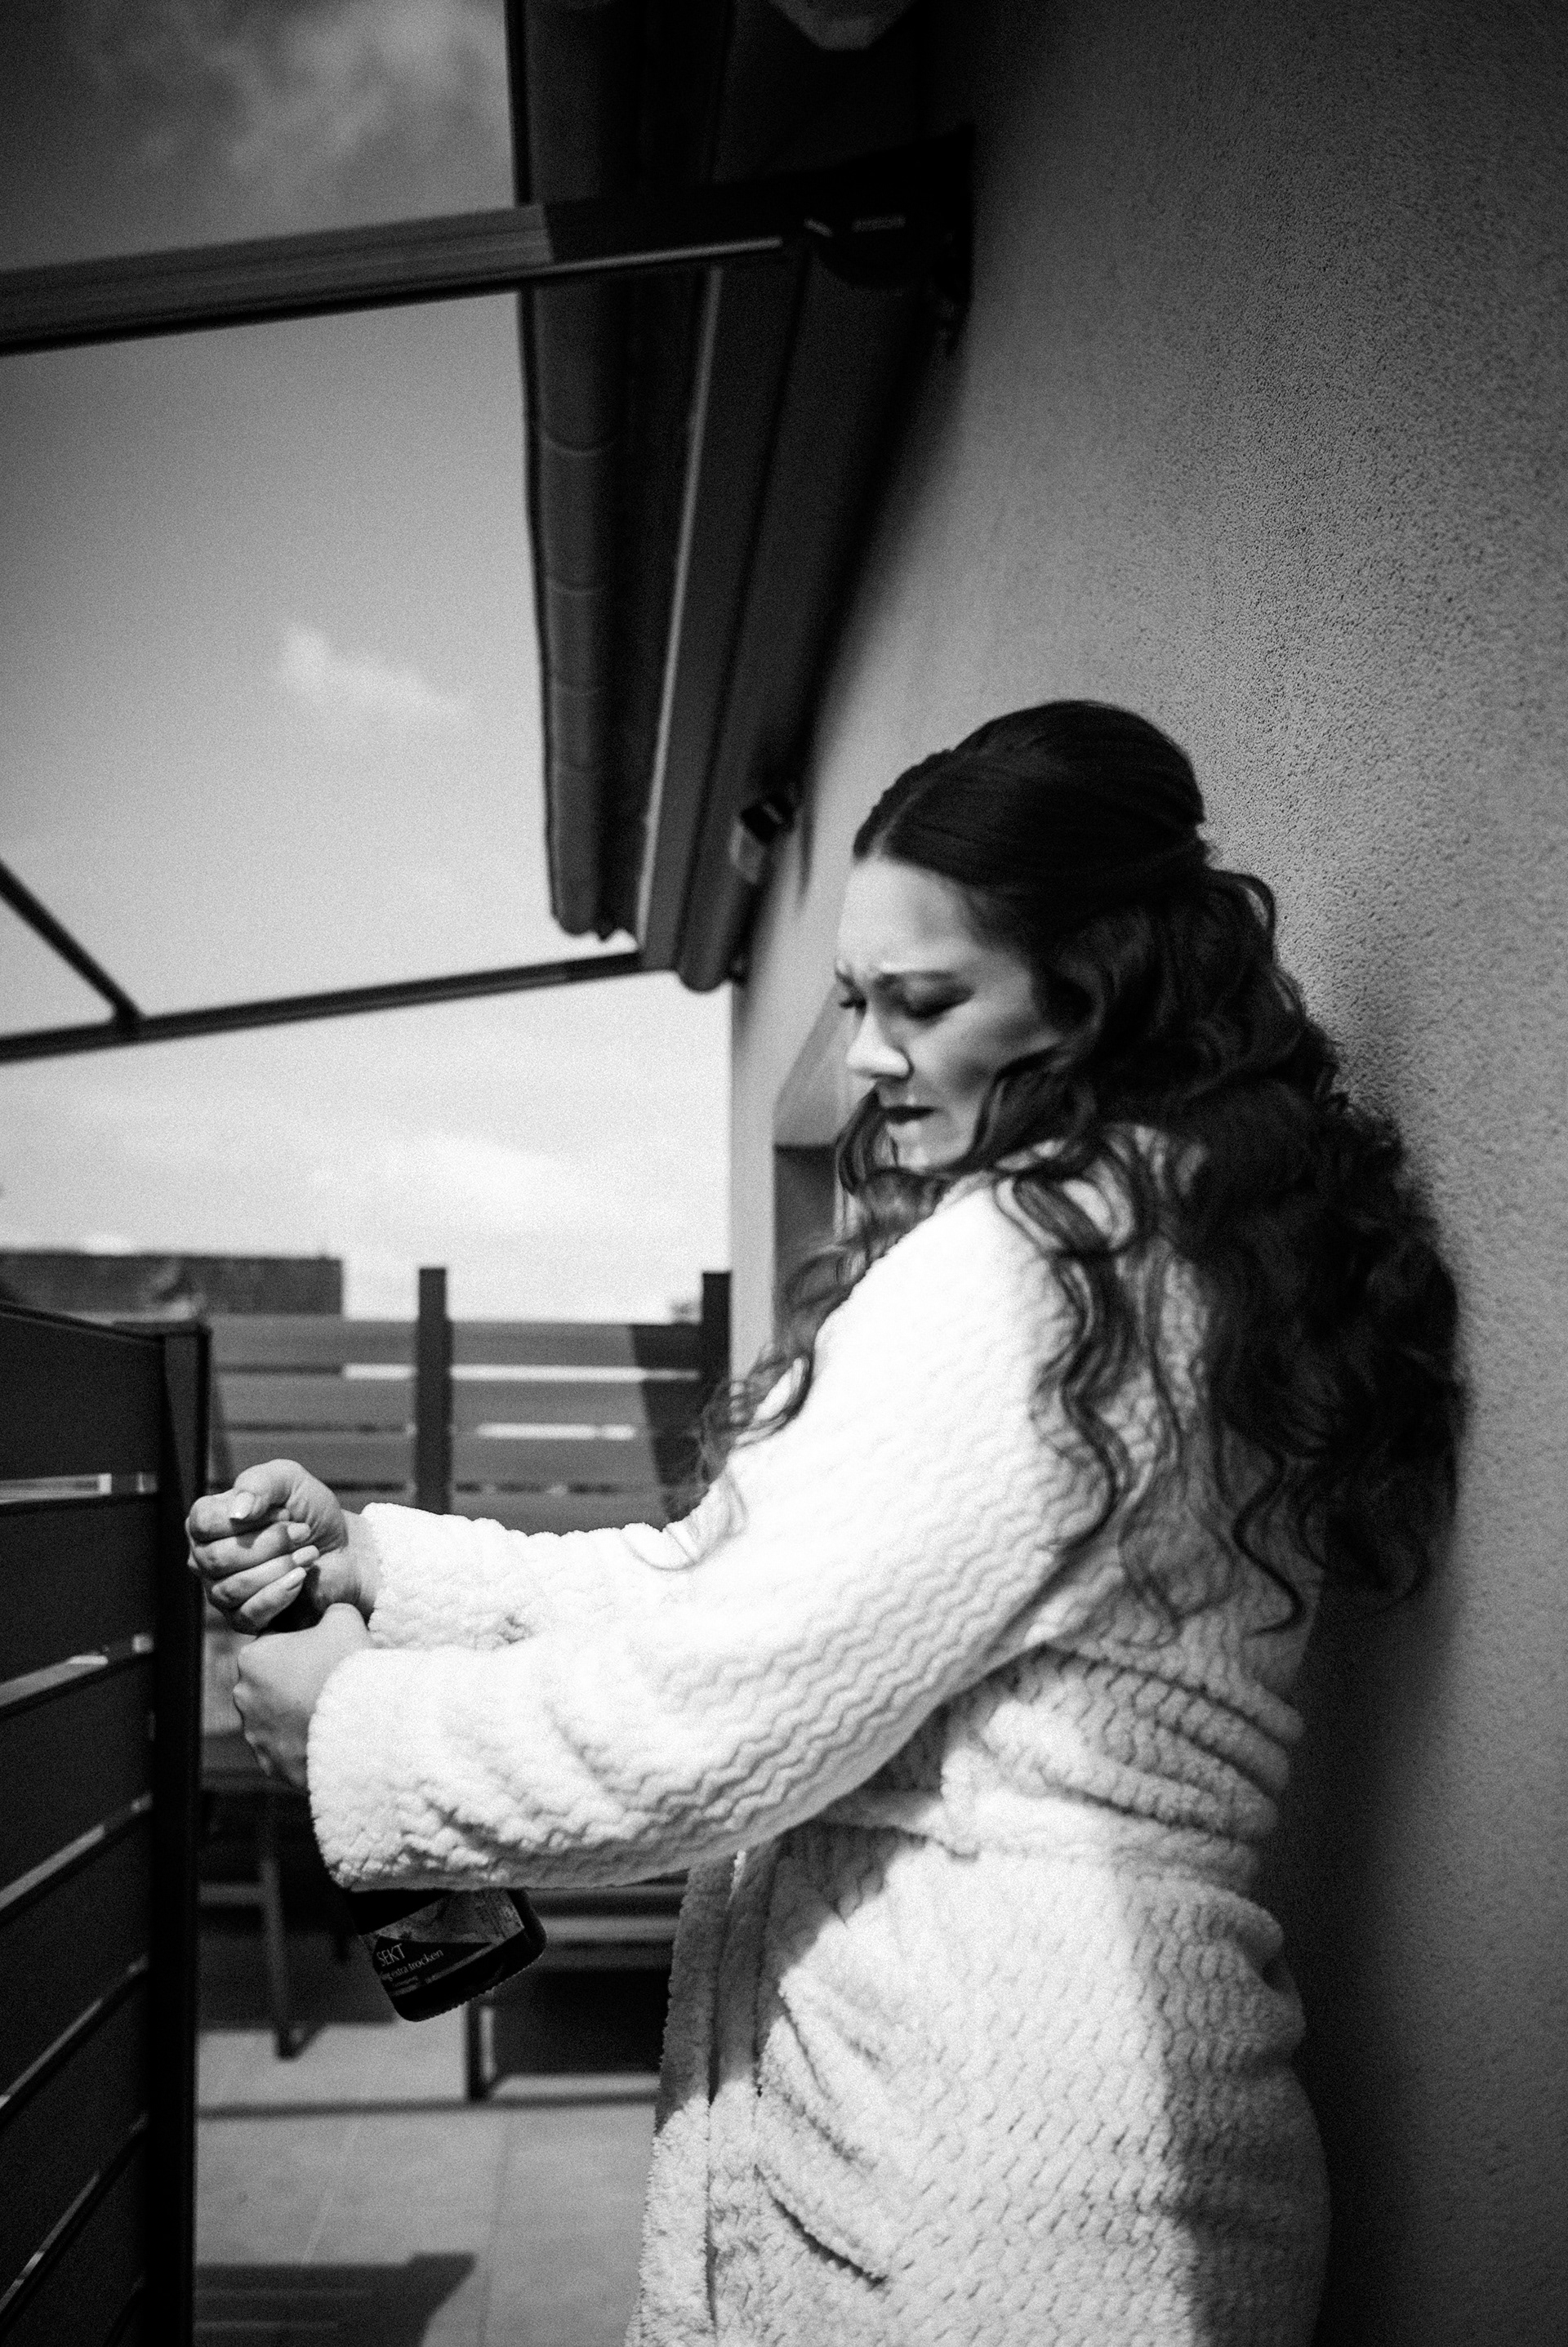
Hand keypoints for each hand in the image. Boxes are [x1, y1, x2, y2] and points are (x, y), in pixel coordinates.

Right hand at [187, 1459, 378, 1631]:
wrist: (345, 1550)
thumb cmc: (311, 1513)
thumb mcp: (290, 1481)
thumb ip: (260, 1483)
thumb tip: (238, 1512)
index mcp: (207, 1523)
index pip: (203, 1522)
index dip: (248, 1517)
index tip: (285, 1511)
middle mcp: (205, 1559)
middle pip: (216, 1557)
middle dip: (269, 1543)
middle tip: (303, 1532)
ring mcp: (221, 1592)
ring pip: (232, 1587)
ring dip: (279, 1566)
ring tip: (310, 1553)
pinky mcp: (243, 1620)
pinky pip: (248, 1614)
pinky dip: (280, 1593)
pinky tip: (302, 1577)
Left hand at [233, 1604, 370, 1787]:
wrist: (361, 1727)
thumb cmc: (347, 1667)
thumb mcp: (343, 1618)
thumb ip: (327, 1610)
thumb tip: (326, 1613)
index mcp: (252, 1657)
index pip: (275, 1641)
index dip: (303, 1643)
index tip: (326, 1650)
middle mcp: (243, 1696)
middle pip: (272, 1680)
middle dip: (295, 1679)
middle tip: (329, 1680)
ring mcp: (254, 1733)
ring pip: (275, 1715)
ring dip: (295, 1712)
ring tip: (330, 1710)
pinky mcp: (270, 1763)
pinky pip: (284, 1747)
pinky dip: (301, 1741)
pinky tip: (326, 1734)